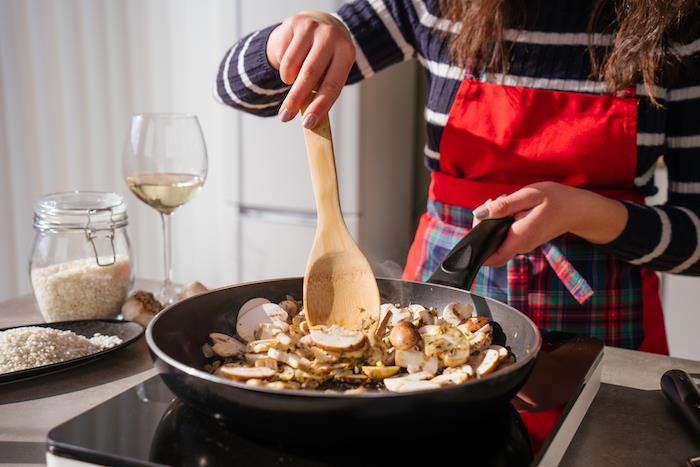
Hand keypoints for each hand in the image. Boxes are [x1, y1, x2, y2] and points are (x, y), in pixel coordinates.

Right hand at [267, 11, 354, 127]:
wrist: (321, 23)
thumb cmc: (327, 58)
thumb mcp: (331, 71)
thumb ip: (321, 91)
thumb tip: (309, 121)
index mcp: (346, 53)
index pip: (332, 85)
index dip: (319, 106)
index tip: (308, 123)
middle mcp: (331, 37)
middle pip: (309, 75)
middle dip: (295, 99)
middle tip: (285, 117)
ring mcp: (312, 27)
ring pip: (291, 66)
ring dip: (288, 80)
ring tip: (294, 78)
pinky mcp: (294, 22)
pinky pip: (282, 54)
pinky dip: (284, 65)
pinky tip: (292, 57)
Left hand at [472, 182, 628, 266]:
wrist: (578, 209)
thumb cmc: (556, 199)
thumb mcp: (529, 195)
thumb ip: (504, 206)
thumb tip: (479, 214)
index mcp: (520, 238)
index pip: (491, 257)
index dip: (478, 244)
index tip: (480, 220)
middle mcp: (520, 246)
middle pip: (491, 246)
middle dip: (484, 224)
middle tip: (493, 202)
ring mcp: (522, 245)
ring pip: (497, 239)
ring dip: (494, 220)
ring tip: (504, 201)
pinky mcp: (524, 240)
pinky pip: (505, 234)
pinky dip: (502, 221)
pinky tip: (512, 206)